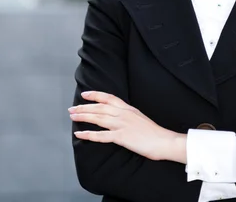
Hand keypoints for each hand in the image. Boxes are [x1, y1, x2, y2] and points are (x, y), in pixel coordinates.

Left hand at [69, 91, 185, 162]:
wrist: (164, 141)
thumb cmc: (154, 133)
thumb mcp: (140, 118)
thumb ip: (128, 115)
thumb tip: (119, 116)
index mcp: (128, 109)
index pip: (108, 98)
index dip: (95, 95)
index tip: (84, 94)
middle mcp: (123, 114)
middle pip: (99, 108)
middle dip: (84, 107)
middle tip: (72, 108)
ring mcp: (122, 125)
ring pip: (98, 118)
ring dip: (83, 117)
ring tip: (72, 116)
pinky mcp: (121, 137)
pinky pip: (101, 135)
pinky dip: (89, 134)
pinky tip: (80, 134)